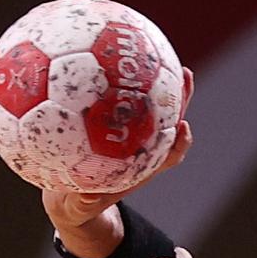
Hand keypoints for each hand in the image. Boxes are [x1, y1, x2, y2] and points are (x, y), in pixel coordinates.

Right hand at [43, 68, 194, 257]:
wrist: (72, 198)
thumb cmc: (77, 201)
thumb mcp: (78, 206)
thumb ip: (82, 203)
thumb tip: (86, 197)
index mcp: (139, 168)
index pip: (167, 156)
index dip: (178, 143)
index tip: (183, 129)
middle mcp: (140, 148)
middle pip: (166, 121)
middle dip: (178, 99)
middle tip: (184, 75)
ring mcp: (129, 134)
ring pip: (149, 104)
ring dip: (155, 78)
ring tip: (158, 50)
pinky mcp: (112, 122)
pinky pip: (116, 96)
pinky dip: (115, 77)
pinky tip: (105, 52)